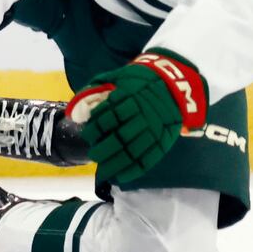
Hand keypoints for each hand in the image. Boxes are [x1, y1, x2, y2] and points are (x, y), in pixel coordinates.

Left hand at [67, 50, 206, 183]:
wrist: (175, 84)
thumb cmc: (141, 80)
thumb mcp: (120, 75)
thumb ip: (99, 86)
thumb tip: (77, 104)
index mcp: (130, 97)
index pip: (110, 116)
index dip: (96, 128)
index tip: (87, 135)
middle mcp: (143, 114)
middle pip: (121, 136)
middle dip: (104, 149)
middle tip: (93, 155)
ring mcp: (155, 129)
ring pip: (134, 151)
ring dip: (116, 163)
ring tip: (103, 170)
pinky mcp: (164, 140)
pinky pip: (150, 159)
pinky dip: (135, 170)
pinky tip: (121, 176)